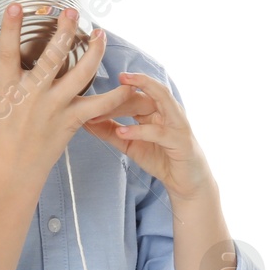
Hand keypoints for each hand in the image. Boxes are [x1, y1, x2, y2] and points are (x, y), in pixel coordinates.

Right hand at [0, 3, 139, 181]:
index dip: (11, 28)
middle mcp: (33, 95)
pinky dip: (116, 96)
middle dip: (64, 31)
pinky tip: (128, 83)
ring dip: (94, 51)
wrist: (11, 172)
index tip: (16, 6)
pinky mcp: (72, 121)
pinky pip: (99, 106)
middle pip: (52, 57)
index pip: (7, 52)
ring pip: (81, 73)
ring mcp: (55, 107)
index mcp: (8, 89)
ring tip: (100, 34)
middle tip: (72, 11)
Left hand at [82, 68, 213, 202]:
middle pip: (143, 95)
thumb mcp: (130, 145)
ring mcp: (177, 122)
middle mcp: (168, 111)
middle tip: (95, 100)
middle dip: (119, 96)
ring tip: (121, 87)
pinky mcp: (181, 140)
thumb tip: (85, 121)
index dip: (111, 99)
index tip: (88, 102)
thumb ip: (111, 132)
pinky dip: (140, 130)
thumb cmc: (161, 159)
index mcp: (156, 110)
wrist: (185, 183)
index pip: (133, 96)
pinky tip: (123, 132)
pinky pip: (159, 131)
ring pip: (161, 98)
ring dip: (142, 90)